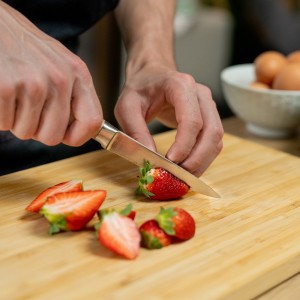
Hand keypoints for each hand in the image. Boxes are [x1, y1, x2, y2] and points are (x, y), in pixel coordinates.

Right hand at [0, 2, 102, 145]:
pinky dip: (1, 116)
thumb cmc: (26, 48)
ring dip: (17, 121)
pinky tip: (2, 94)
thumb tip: (78, 130)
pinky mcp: (6, 86)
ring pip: (26, 132)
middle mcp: (60, 79)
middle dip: (37, 130)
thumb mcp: (61, 65)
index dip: (78, 137)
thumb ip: (73, 95)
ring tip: (15, 95)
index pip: (92, 122)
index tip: (65, 136)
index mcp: (78, 74)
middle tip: (28, 110)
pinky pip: (5, 124)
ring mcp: (33, 83)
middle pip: (53, 136)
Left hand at [114, 64, 223, 175]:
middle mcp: (201, 95)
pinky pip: (213, 140)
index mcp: (181, 86)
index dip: (184, 145)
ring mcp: (208, 105)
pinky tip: (189, 167)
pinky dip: (204, 157)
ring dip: (202, 161)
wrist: (151, 75)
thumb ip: (136, 131)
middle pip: (211, 131)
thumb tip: (151, 158)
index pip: (192, 120)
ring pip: (216, 139)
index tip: (170, 162)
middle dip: (196, 158)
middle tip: (178, 175)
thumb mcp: (127, 107)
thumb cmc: (139, 89)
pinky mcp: (209, 116)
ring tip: (183, 175)